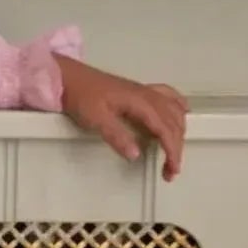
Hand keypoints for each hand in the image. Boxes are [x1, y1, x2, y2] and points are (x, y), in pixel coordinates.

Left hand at [55, 55, 187, 181]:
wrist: (68, 77)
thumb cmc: (80, 95)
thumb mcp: (95, 119)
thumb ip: (117, 136)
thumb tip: (136, 154)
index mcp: (141, 102)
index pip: (166, 129)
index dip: (173, 151)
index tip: (172, 170)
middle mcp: (148, 95)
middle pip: (174, 122)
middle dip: (177, 147)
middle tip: (170, 170)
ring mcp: (144, 91)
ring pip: (175, 111)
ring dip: (179, 131)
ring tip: (173, 151)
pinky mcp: (138, 90)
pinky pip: (168, 96)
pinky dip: (178, 108)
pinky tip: (179, 115)